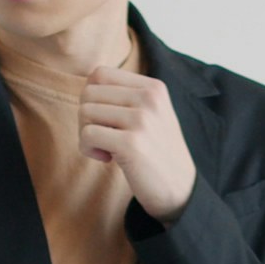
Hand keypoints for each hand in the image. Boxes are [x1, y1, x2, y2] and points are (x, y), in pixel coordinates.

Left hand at [80, 66, 195, 221]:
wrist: (179, 189)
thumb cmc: (156, 152)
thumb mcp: (150, 114)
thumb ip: (125, 96)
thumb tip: (86, 87)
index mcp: (154, 87)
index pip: (99, 74)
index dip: (92, 97)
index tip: (105, 119)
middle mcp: (149, 98)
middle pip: (88, 93)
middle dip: (86, 118)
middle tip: (102, 137)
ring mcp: (141, 120)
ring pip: (85, 112)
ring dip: (86, 135)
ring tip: (105, 148)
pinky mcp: (131, 144)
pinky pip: (87, 135)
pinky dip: (88, 149)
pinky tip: (106, 158)